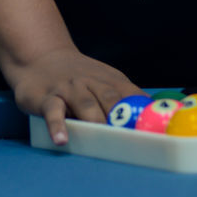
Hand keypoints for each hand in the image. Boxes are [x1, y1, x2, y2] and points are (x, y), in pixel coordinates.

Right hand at [11, 45, 144, 145]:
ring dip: (95, 120)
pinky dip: (57, 125)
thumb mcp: (105, 79)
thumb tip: (153, 116)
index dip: (142, 110)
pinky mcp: (46, 97)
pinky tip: (61, 139)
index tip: (155, 128)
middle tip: (132, 138)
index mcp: (110, 80)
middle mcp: (91, 82)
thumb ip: (125, 96)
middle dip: (122, 118)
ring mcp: (69, 89)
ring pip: (85, 104)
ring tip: (103, 140)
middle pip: (110, 99)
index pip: (131, 94)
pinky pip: (52, 111)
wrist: (42, 56)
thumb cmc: (80, 76)